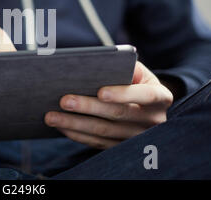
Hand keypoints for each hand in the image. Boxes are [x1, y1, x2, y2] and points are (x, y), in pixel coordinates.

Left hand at [45, 61, 172, 148]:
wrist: (148, 107)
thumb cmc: (136, 81)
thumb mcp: (137, 71)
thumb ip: (122, 65)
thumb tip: (96, 62)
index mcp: (160, 97)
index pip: (144, 95)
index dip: (122, 94)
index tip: (100, 92)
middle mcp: (152, 120)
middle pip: (117, 115)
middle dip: (88, 107)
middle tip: (63, 101)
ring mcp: (137, 137)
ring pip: (103, 131)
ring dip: (74, 124)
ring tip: (51, 116)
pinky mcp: (122, 147)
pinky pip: (97, 143)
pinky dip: (77, 134)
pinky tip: (60, 127)